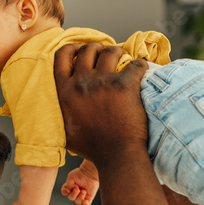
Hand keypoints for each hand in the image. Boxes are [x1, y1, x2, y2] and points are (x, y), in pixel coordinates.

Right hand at [53, 43, 147, 167]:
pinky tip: (141, 67)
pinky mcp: (125, 85)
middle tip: (105, 53)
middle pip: (87, 50)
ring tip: (123, 57)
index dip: (72, 48)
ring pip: (110, 52)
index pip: (62, 57)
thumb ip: (63, 114)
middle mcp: (82, 83)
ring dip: (117, 52)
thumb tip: (62, 109)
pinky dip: (139, 64)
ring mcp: (104, 82)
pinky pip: (135, 64)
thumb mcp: (66, 132)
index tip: (80, 50)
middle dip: (97, 48)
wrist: (117, 156)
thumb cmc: (93, 148)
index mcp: (65, 92)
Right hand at [62, 166, 99, 204]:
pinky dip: (85, 204)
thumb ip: (68, 185)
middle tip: (78, 189)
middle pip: (71, 197)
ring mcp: (82, 195)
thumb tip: (73, 191)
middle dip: (74, 194)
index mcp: (70, 187)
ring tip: (84, 191)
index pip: (64, 192)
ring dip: (80, 197)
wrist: (90, 173)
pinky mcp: (88, 197)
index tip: (68, 190)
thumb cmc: (81, 174)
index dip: (65, 192)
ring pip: (77, 202)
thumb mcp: (71, 177)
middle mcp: (75, 192)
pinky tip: (85, 201)